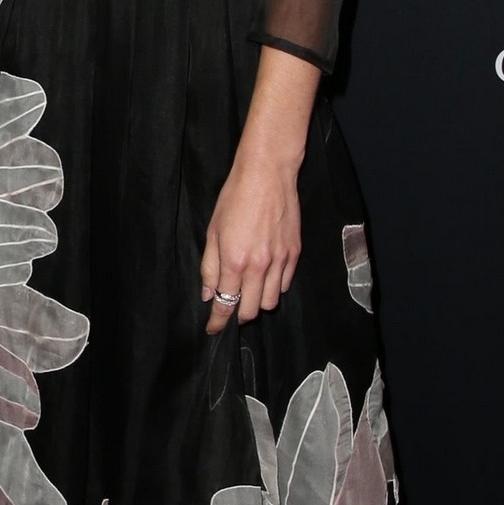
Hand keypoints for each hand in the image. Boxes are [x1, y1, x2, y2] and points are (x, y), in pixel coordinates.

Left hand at [201, 152, 301, 333]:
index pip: (225, 304)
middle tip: (232, 307)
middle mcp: (259, 266)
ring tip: (250, 291)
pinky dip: (274, 287)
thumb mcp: (213, 231)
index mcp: (234, 261)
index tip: (213, 329)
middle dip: (239, 315)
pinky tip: (266, 276)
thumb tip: (208, 294)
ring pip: (272, 302)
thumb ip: (210, 267)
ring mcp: (280, 261)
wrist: (267, 174)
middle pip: (252, 310)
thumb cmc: (235, 198)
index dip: (218, 322)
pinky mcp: (295, 253)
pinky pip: (285, 284)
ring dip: (259, 302)